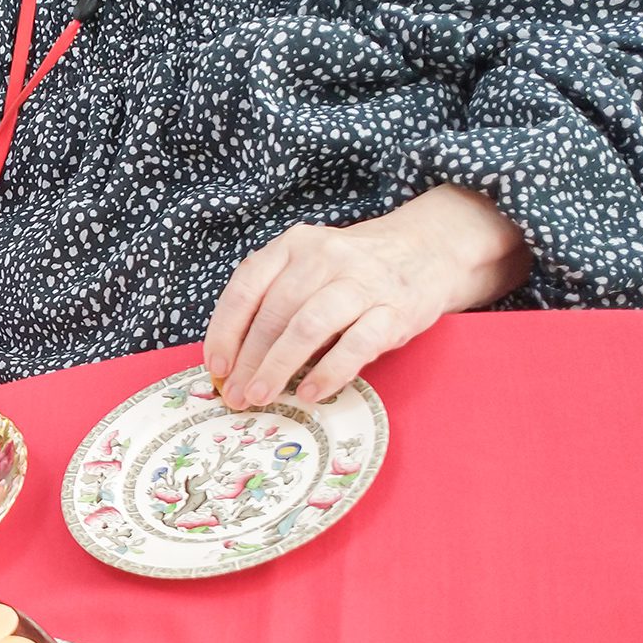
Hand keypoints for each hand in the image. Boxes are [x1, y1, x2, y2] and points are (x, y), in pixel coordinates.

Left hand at [202, 189, 529, 408]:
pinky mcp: (395, 310)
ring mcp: (362, 282)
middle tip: (235, 394)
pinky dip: (329, 372)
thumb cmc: (351, 272)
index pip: (246, 287)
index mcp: (293, 246)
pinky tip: (309, 392)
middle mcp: (324, 258)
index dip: (225, 330)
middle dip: (249, 360)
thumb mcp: (307, 269)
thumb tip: (233, 362)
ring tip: (262, 396)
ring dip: (279, 366)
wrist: (426, 251)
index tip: (216, 366)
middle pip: (275, 313)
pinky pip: (356, 344)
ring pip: (308, 326)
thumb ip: (273, 302)